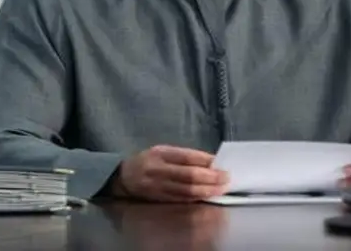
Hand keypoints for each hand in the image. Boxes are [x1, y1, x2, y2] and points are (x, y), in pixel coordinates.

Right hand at [112, 145, 229, 201]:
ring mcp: (159, 186)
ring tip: (221, 189)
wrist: (125, 177)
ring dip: (206, 190)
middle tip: (226, 179)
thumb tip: (211, 161)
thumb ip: (185, 155)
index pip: (186, 157)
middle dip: (210, 178)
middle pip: (188, 176)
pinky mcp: (160, 199)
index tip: (221, 165)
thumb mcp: (163, 151)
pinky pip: (182, 199)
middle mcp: (158, 170)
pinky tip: (208, 196)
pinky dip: (197, 198)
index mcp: (160, 154)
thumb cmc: (148, 160)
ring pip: (186, 191)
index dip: (205, 162)